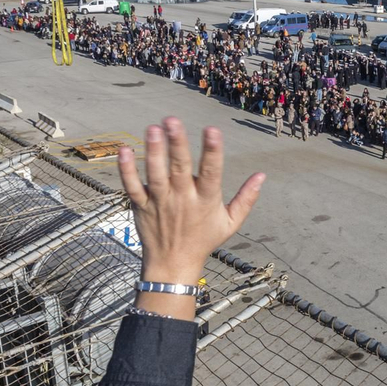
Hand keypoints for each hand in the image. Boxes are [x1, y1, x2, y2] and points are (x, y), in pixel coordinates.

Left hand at [119, 118, 263, 317]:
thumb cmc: (203, 240)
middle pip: (180, 168)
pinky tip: (124, 151)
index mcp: (206, 200)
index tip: (212, 130)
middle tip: (172, 120)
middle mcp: (183, 199)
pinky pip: (133, 187)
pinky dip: (127, 170)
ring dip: (153, 151)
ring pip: (155, 174)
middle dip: (177, 143)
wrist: (173, 265)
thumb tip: (262, 175)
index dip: (212, 151)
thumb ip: (246, 199)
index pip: (211, 172)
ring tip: (153, 128)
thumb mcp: (230, 223)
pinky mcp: (141, 206)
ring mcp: (160, 202)